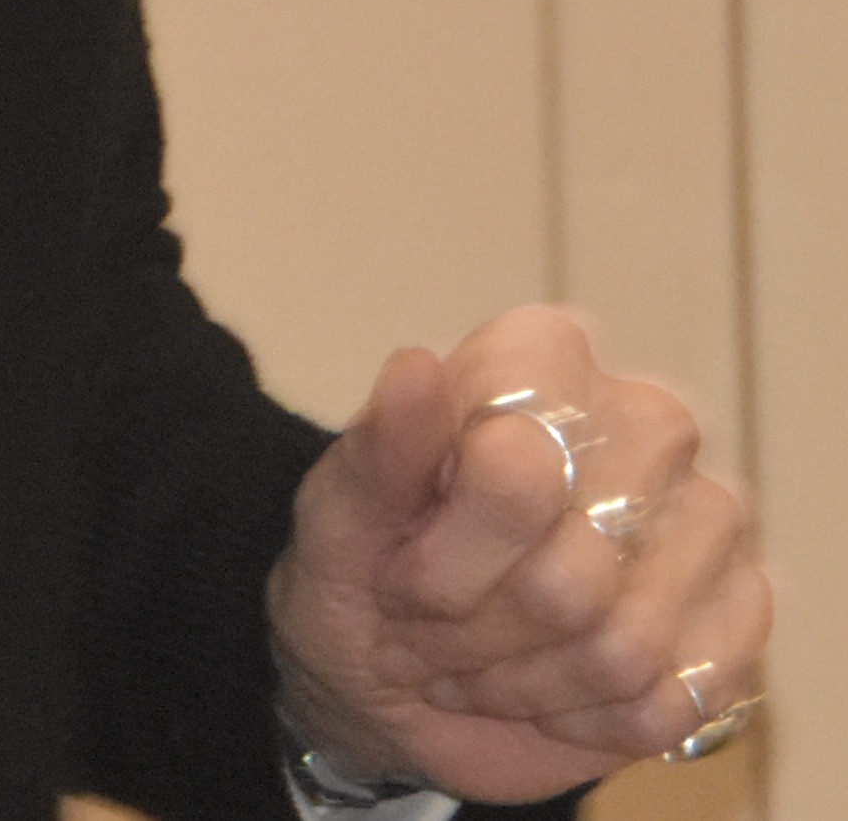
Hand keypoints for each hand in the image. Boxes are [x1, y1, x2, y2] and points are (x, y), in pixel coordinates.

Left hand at [268, 303, 767, 803]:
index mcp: (543, 359)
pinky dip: (584, 719)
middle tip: (427, 622)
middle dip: (477, 628)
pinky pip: (670, 703)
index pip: (515, 472)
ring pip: (623, 647)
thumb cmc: (367, 567)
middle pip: (571, 576)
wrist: (395, 670)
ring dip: (522, 680)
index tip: (395, 568)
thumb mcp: (341, 513)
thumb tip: (416, 366)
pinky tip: (547, 688)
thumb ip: (379, 447)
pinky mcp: (739, 612)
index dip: (441, 555)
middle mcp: (646, 421)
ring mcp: (708, 516)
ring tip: (476, 655)